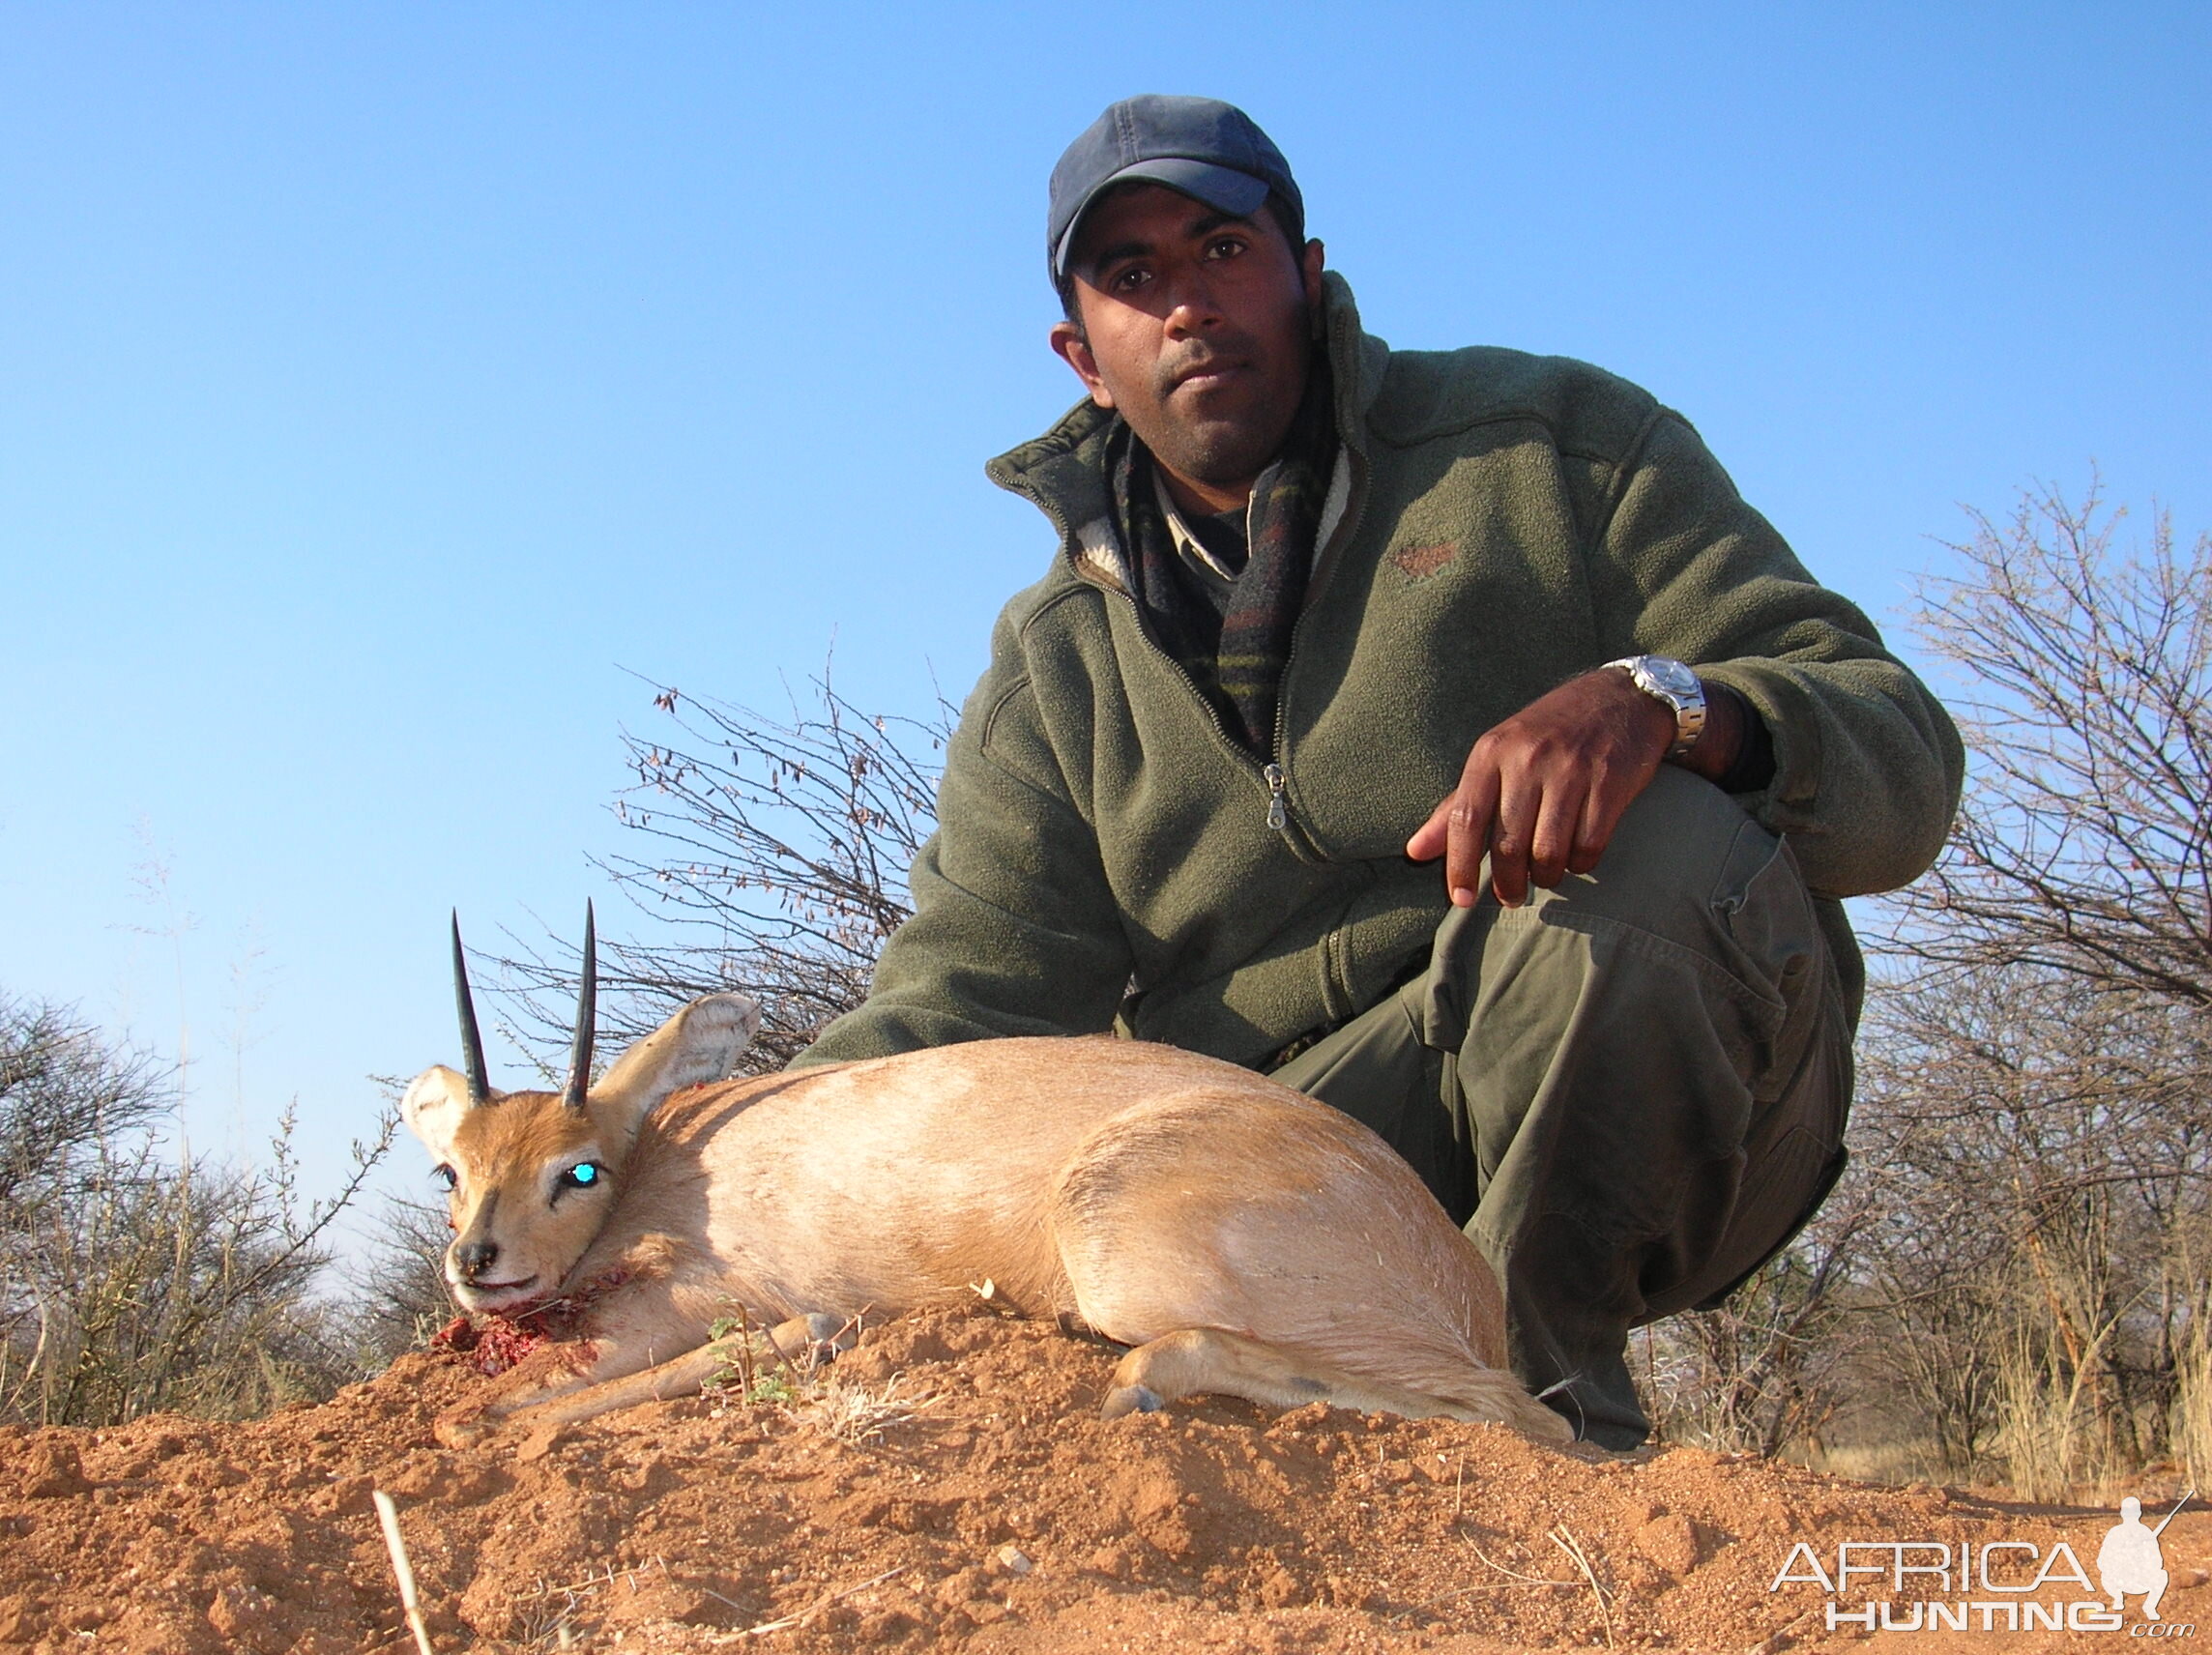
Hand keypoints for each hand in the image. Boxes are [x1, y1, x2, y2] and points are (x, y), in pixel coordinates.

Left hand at [1405, 670, 1743, 907]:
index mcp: (1491, 752)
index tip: (1462, 900)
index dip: (1459, 867)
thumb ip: (1456, 806)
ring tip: (1546, 875)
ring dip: (1546, 877)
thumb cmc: (1546, 734)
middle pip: (1507, 846)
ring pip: (1549, 853)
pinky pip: (1589, 846)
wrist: (1620, 698)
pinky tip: (1577, 858)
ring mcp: (1571, 771)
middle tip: (1512, 896)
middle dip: (1508, 884)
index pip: (1464, 820)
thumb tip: (1415, 852)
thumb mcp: (1496, 756)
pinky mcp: (1610, 783)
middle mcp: (1528, 760)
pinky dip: (1581, 864)